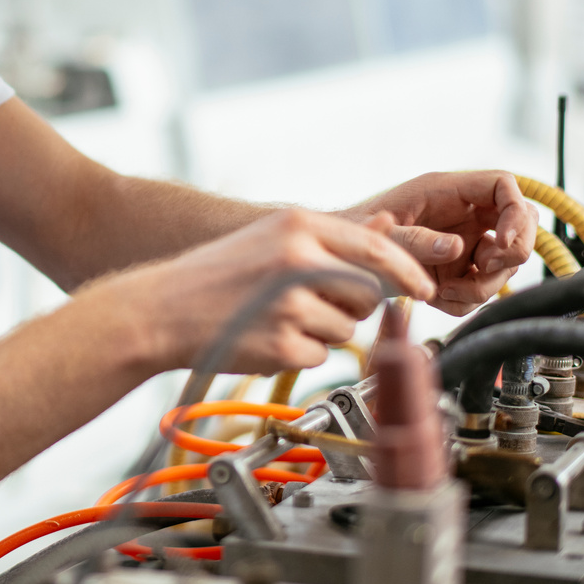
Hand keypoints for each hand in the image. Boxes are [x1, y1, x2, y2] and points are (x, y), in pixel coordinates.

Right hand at [121, 208, 435, 374]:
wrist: (160, 309)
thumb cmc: (215, 273)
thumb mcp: (272, 237)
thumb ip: (331, 237)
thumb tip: (388, 227)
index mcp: (297, 227)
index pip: (378, 251)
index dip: (408, 273)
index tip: (423, 289)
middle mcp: (298, 260)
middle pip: (369, 294)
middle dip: (354, 306)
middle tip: (311, 304)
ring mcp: (290, 303)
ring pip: (347, 330)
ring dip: (322, 332)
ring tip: (276, 318)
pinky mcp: (281, 344)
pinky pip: (319, 356)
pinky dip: (298, 354)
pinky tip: (264, 337)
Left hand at [342, 171, 536, 315]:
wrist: (340, 261)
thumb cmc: (355, 235)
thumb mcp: (379, 235)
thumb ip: (415, 239)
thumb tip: (456, 247)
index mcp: (446, 191)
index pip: (503, 185)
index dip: (515, 212)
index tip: (503, 242)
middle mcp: (463, 214)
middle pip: (522, 223)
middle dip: (511, 252)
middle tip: (481, 268)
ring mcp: (466, 242)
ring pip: (506, 263)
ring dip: (483, 284)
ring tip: (443, 289)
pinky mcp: (460, 269)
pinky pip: (483, 288)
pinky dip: (465, 300)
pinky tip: (434, 296)